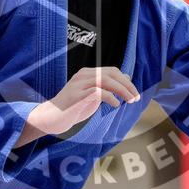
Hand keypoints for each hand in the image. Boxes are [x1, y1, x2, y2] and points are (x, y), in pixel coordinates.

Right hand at [18, 67, 139, 147]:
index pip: (112, 71)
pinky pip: (97, 91)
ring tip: (130, 101)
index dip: (125, 81)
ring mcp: (79, 84)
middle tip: (136, 97)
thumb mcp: (93, 96)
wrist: (52, 118)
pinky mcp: (76, 96)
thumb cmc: (73, 108)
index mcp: (87, 74)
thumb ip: (107, 87)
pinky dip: (110, 97)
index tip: (135, 93)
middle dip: (127, 85)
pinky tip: (115, 105)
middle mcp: (83, 75)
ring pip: (105, 80)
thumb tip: (126, 77)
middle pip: (111, 73)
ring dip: (122, 90)